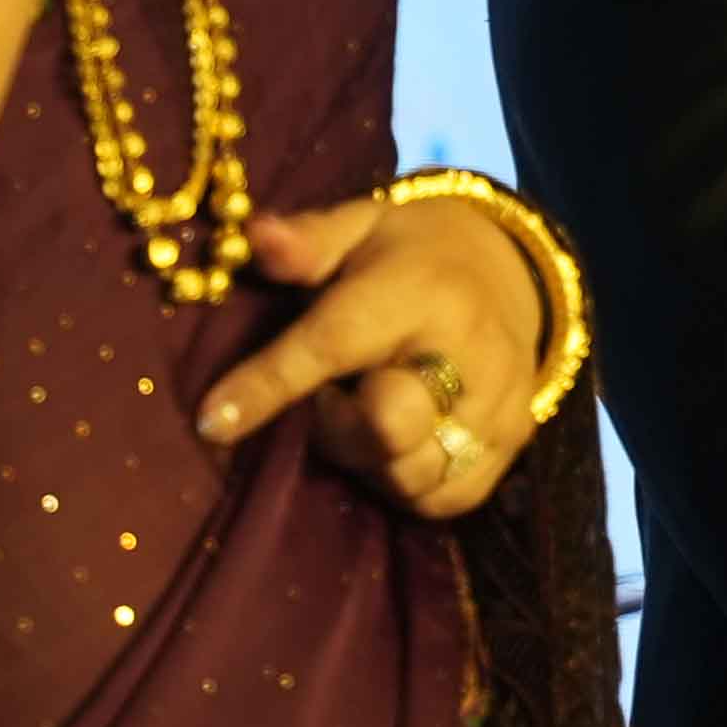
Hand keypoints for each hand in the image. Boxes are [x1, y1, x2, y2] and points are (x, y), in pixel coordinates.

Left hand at [193, 190, 546, 517]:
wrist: (508, 272)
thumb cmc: (406, 256)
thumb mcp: (358, 227)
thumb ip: (306, 241)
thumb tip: (253, 235)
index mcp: (418, 289)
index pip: (333, 344)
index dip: (268, 386)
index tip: (211, 422)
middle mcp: (468, 349)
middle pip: (387, 427)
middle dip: (336, 427)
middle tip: (330, 397)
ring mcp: (499, 401)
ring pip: (413, 474)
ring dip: (367, 461)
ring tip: (363, 414)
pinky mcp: (515, 441)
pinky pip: (445, 498)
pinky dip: (406, 485)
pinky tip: (395, 445)